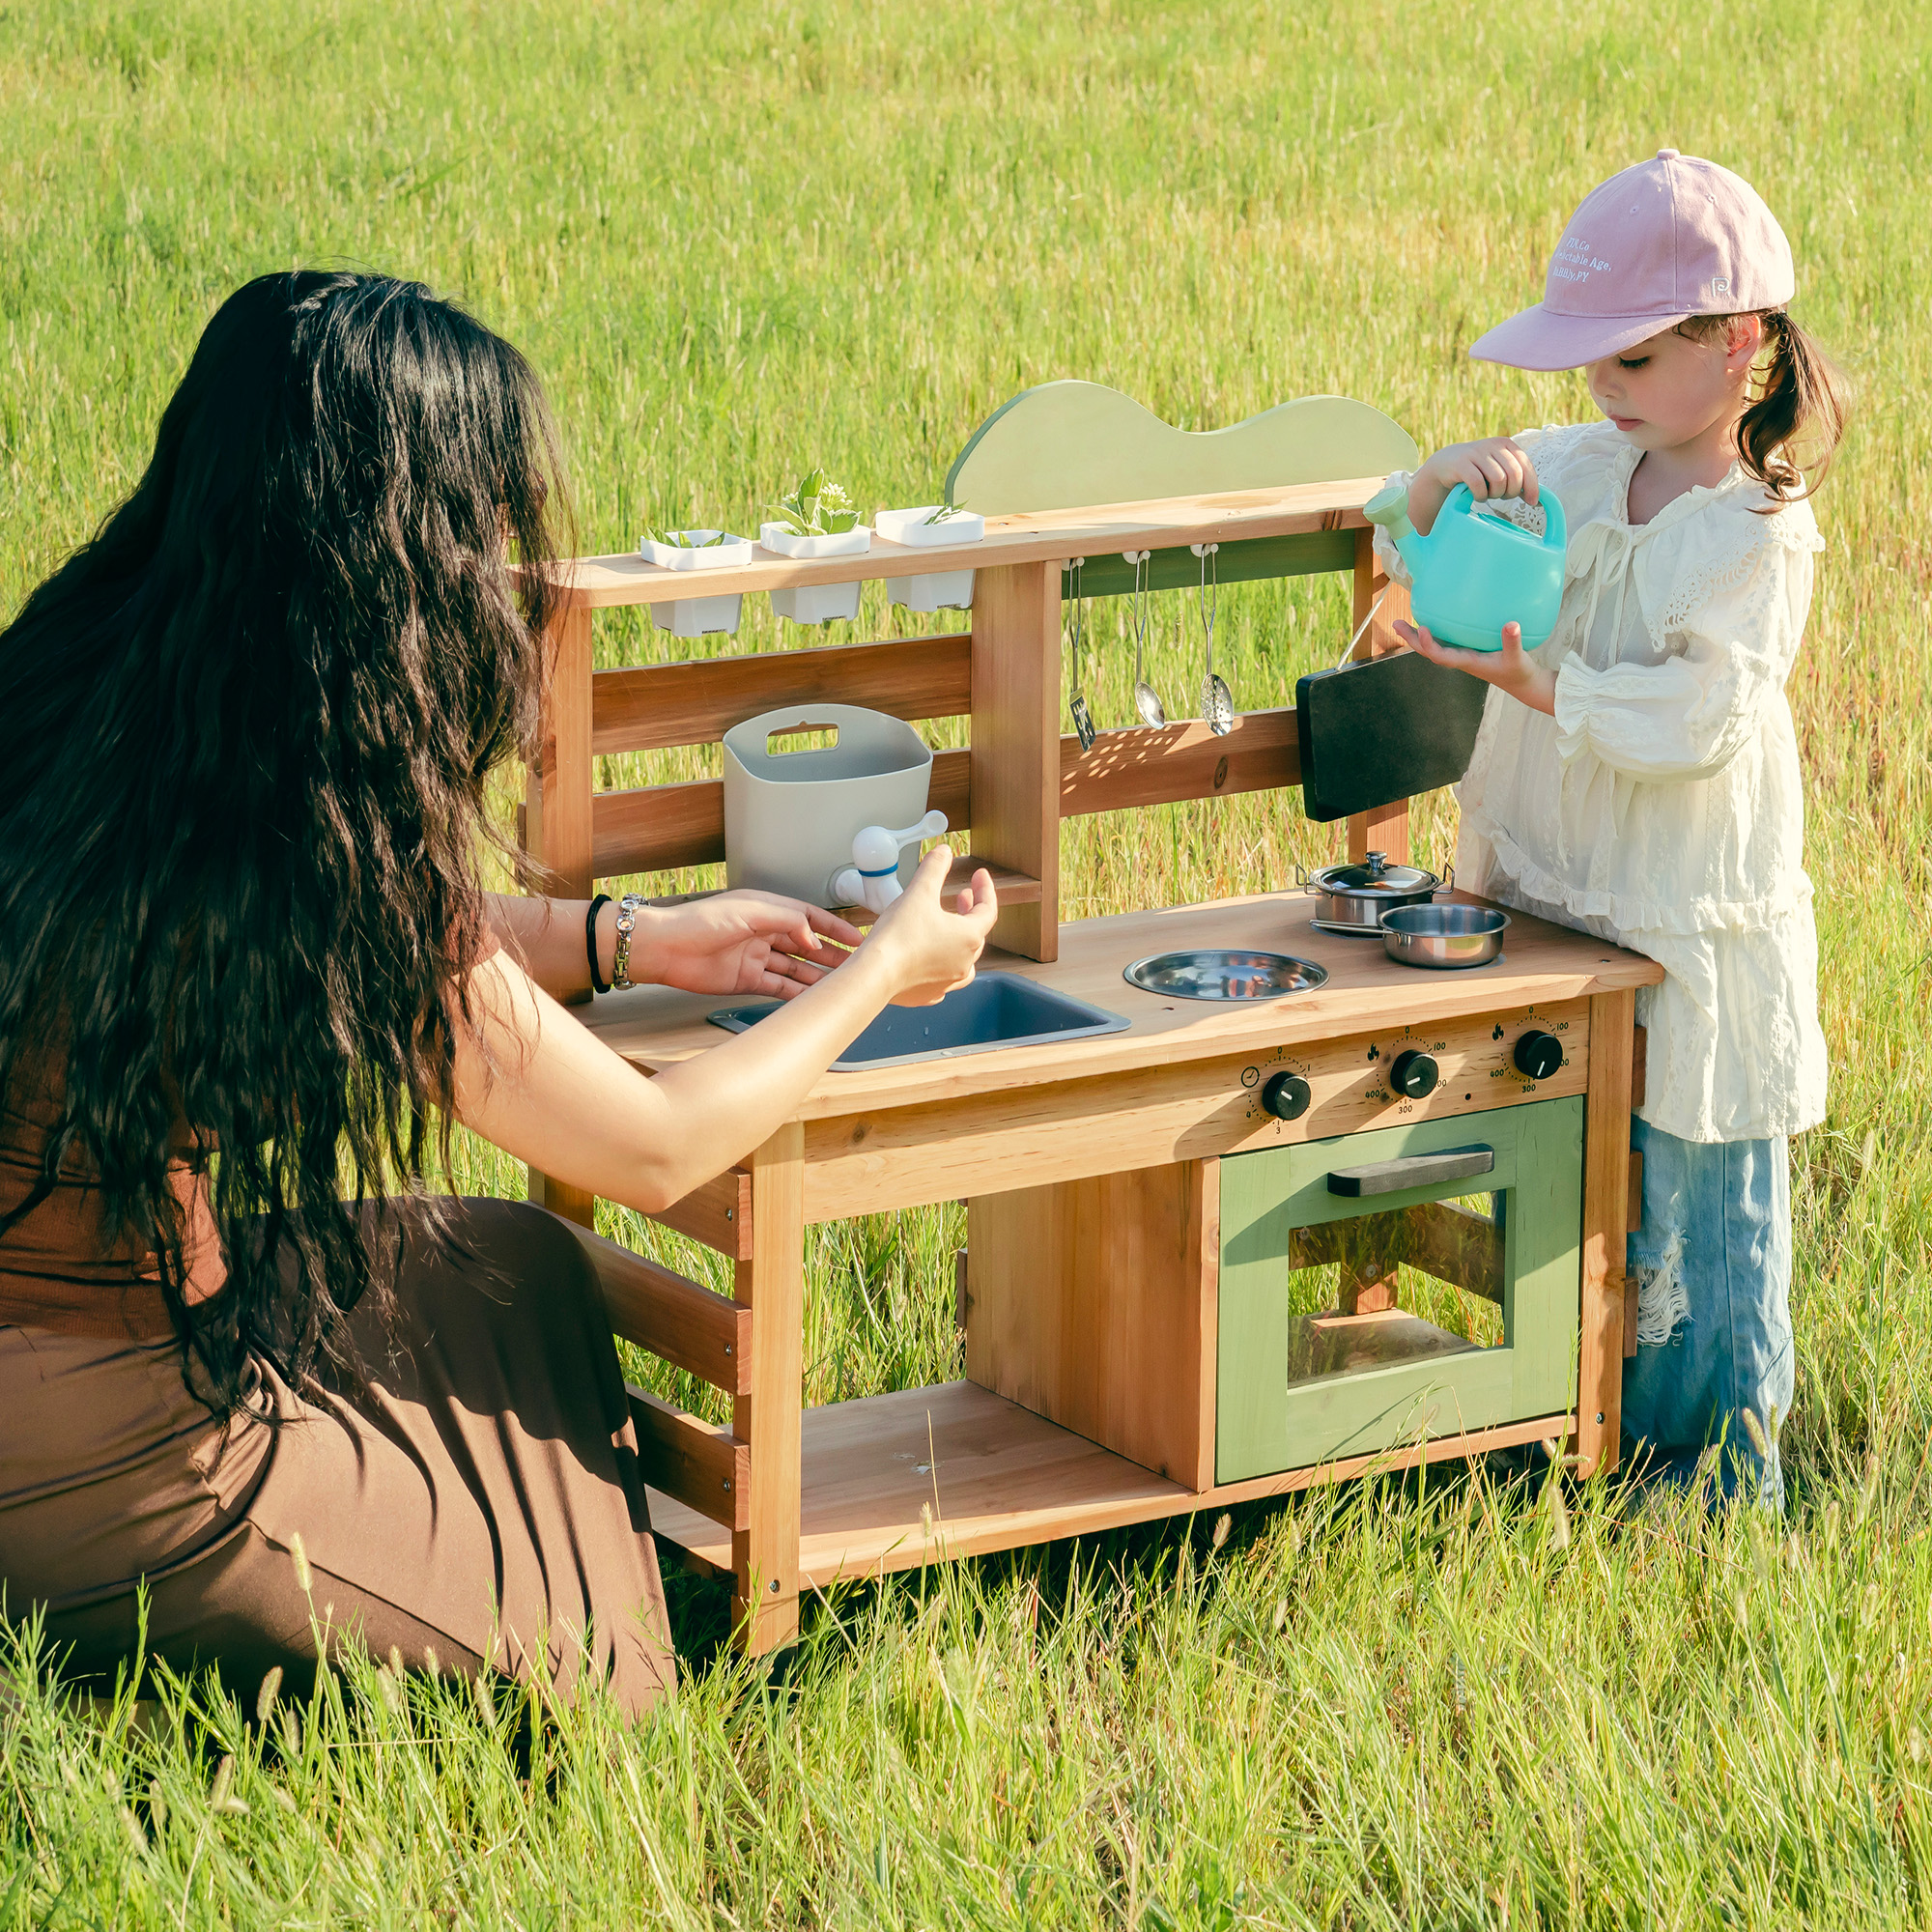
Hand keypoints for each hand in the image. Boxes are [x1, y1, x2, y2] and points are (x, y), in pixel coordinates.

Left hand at [631, 891, 862, 999]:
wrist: (665, 949)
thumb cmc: (699, 922)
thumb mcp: (750, 912)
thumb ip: (787, 921)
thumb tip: (814, 938)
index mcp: (766, 910)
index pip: (808, 918)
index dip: (834, 928)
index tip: (857, 939)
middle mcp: (763, 933)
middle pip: (805, 945)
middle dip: (831, 955)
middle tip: (855, 966)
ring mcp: (756, 957)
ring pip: (795, 968)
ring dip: (817, 976)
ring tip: (840, 986)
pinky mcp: (746, 980)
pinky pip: (778, 987)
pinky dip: (796, 993)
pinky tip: (812, 999)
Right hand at [859, 846, 999, 1006]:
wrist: (875, 975)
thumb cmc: (898, 937)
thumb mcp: (918, 892)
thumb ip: (934, 868)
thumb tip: (944, 852)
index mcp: (969, 937)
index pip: (988, 909)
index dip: (985, 889)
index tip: (979, 876)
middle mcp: (964, 963)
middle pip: (976, 933)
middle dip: (970, 911)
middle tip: (962, 896)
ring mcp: (948, 982)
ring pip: (964, 960)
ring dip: (960, 940)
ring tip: (950, 929)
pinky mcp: (929, 994)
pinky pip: (944, 978)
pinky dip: (942, 964)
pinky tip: (933, 959)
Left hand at [1398, 619, 1556, 715]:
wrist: (1521, 683)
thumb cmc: (1518, 672)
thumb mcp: (1518, 658)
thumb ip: (1513, 642)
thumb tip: (1512, 624)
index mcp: (1467, 662)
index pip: (1441, 656)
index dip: (1429, 644)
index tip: (1422, 628)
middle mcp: (1458, 659)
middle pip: (1428, 651)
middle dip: (1412, 639)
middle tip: (1396, 623)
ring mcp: (1460, 656)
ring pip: (1433, 646)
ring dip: (1416, 636)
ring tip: (1401, 622)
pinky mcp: (1466, 651)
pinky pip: (1444, 641)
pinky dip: (1433, 632)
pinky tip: (1429, 619)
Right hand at [1409, 437, 1539, 535]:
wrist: (1446, 464)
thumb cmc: (1478, 471)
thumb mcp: (1499, 468)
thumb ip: (1517, 477)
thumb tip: (1537, 498)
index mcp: (1506, 444)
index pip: (1526, 465)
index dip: (1532, 486)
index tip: (1532, 502)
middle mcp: (1492, 445)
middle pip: (1514, 474)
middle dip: (1512, 492)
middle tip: (1502, 497)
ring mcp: (1476, 453)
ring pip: (1498, 480)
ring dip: (1496, 494)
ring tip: (1489, 495)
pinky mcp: (1461, 464)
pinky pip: (1478, 484)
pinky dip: (1481, 495)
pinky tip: (1477, 496)